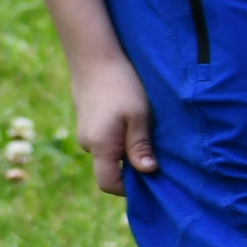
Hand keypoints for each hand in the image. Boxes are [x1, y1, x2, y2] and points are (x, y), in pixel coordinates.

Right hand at [69, 56, 155, 195]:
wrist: (95, 58)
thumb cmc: (122, 85)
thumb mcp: (138, 115)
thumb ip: (140, 145)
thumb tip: (148, 172)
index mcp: (101, 146)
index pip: (109, 183)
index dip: (130, 188)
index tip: (153, 180)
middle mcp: (88, 144)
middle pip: (111, 170)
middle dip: (134, 168)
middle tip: (159, 156)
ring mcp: (86, 133)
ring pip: (110, 154)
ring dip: (129, 151)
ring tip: (150, 135)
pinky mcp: (89, 123)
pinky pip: (107, 141)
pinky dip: (122, 139)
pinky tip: (137, 124)